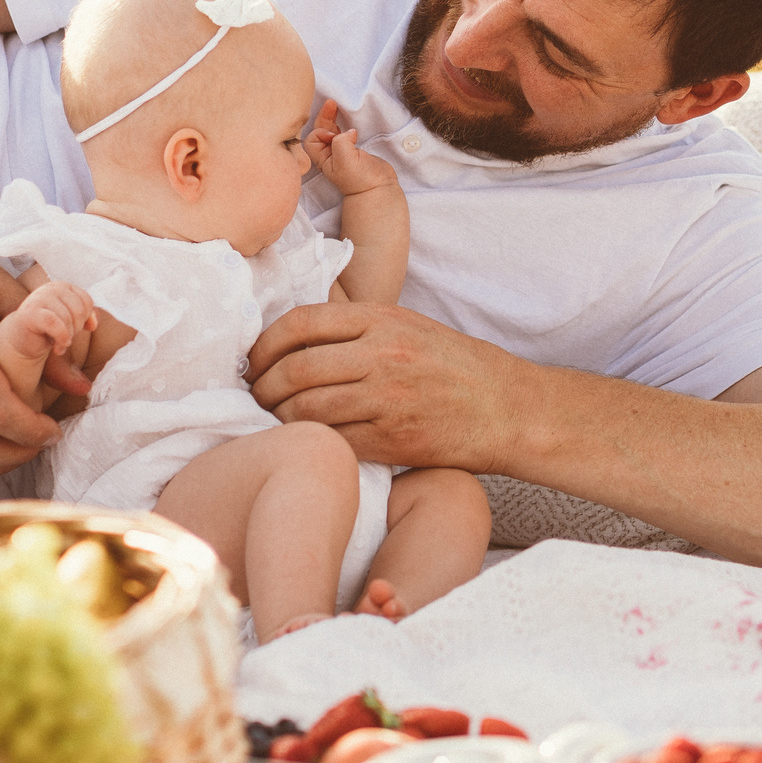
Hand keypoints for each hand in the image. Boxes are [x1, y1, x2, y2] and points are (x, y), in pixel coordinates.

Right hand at [0, 280, 97, 366]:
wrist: (22, 341)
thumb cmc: (48, 330)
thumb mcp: (70, 321)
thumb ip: (85, 317)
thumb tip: (93, 325)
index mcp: (62, 286)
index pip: (86, 301)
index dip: (85, 319)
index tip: (74, 328)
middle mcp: (51, 288)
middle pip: (79, 310)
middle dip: (76, 329)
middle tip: (66, 337)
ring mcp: (39, 298)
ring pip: (68, 319)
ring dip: (68, 338)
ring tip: (61, 344)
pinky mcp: (30, 313)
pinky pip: (56, 325)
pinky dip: (61, 339)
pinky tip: (58, 349)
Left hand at [246, 300, 521, 469]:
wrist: (508, 409)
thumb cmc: (456, 367)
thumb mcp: (408, 327)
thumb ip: (356, 328)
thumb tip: (291, 343)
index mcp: (383, 318)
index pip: (301, 322)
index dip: (265, 344)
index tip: (254, 362)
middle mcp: (383, 353)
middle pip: (296, 369)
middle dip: (263, 388)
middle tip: (255, 398)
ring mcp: (389, 398)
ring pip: (307, 409)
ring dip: (279, 420)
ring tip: (273, 423)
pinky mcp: (394, 439)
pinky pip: (334, 441)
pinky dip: (311, 444)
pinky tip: (306, 444)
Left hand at [305, 99, 398, 197]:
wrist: (378, 188)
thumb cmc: (359, 179)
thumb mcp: (345, 160)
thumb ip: (340, 142)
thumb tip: (347, 132)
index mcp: (322, 159)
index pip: (312, 139)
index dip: (321, 132)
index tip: (334, 135)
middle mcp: (329, 154)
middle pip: (320, 130)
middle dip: (324, 116)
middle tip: (331, 103)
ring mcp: (341, 152)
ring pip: (331, 130)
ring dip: (332, 118)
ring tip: (335, 105)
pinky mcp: (353, 150)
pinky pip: (343, 133)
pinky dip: (343, 124)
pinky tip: (349, 123)